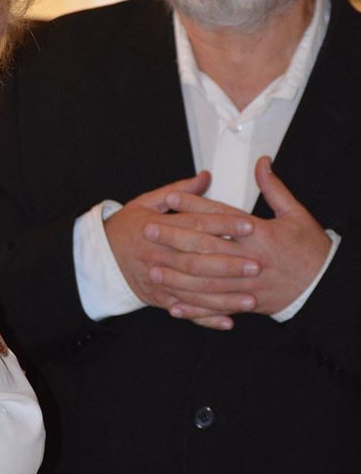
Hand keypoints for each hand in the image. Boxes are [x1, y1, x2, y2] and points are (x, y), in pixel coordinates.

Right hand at [104, 171, 258, 323]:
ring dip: (224, 297)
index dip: (224, 225)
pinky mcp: (159, 299)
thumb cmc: (126, 227)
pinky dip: (206, 318)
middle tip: (256, 264)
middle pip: (198, 261)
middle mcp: (160, 256)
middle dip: (229, 264)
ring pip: (195, 291)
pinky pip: (186, 310)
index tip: (249, 226)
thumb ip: (179, 191)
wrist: (98, 257)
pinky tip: (228, 321)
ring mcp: (159, 281)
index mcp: (158, 228)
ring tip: (251, 297)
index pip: (196, 226)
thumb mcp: (147, 202)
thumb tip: (205, 177)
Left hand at [152, 157, 331, 329]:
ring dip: (177, 276)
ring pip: (205, 281)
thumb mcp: (295, 214)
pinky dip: (194, 309)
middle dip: (174, 238)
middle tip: (149, 231)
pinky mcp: (246, 304)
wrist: (324, 287)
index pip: (219, 217)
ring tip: (153, 269)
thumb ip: (274, 188)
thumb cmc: (310, 250)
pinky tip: (173, 306)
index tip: (170, 198)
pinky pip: (215, 307)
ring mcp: (246, 284)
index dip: (193, 206)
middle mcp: (250, 259)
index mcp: (260, 234)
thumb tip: (262, 163)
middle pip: (205, 247)